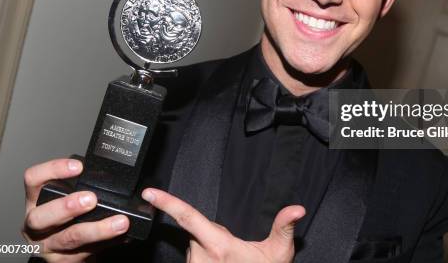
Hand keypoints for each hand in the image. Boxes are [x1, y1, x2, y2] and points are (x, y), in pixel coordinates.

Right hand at [22, 158, 129, 261]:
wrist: (69, 251)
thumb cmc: (69, 218)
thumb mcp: (69, 197)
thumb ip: (84, 185)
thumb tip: (119, 180)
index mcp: (36, 201)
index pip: (33, 180)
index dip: (53, 170)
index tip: (78, 167)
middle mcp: (36, 225)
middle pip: (40, 217)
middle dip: (66, 207)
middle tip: (91, 199)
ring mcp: (48, 246)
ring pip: (69, 238)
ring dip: (97, 229)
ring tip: (119, 222)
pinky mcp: (64, 262)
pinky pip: (88, 252)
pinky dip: (109, 242)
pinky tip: (123, 235)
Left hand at [142, 188, 304, 262]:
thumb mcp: (278, 253)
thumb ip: (284, 227)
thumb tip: (297, 209)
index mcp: (218, 246)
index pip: (188, 217)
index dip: (168, 202)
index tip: (150, 192)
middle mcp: (200, 258)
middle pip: (197, 231)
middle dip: (212, 233)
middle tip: (235, 250)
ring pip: (195, 247)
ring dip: (208, 248)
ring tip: (229, 262)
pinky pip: (195, 259)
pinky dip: (205, 259)